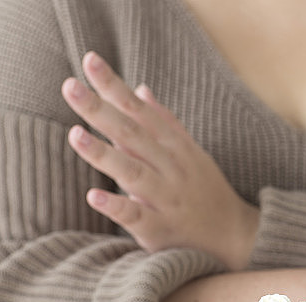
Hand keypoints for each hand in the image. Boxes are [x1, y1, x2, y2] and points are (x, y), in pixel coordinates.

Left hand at [61, 51, 258, 270]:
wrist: (234, 236)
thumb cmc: (206, 191)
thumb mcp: (191, 152)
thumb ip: (164, 122)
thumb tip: (140, 89)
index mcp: (175, 146)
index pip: (140, 111)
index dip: (115, 87)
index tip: (89, 61)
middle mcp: (171, 168)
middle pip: (132, 135)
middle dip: (101, 110)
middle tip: (70, 87)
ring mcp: (167, 199)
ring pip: (133, 172)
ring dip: (104, 154)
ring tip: (75, 134)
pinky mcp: (160, 230)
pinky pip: (137, 217)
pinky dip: (116, 206)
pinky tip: (94, 195)